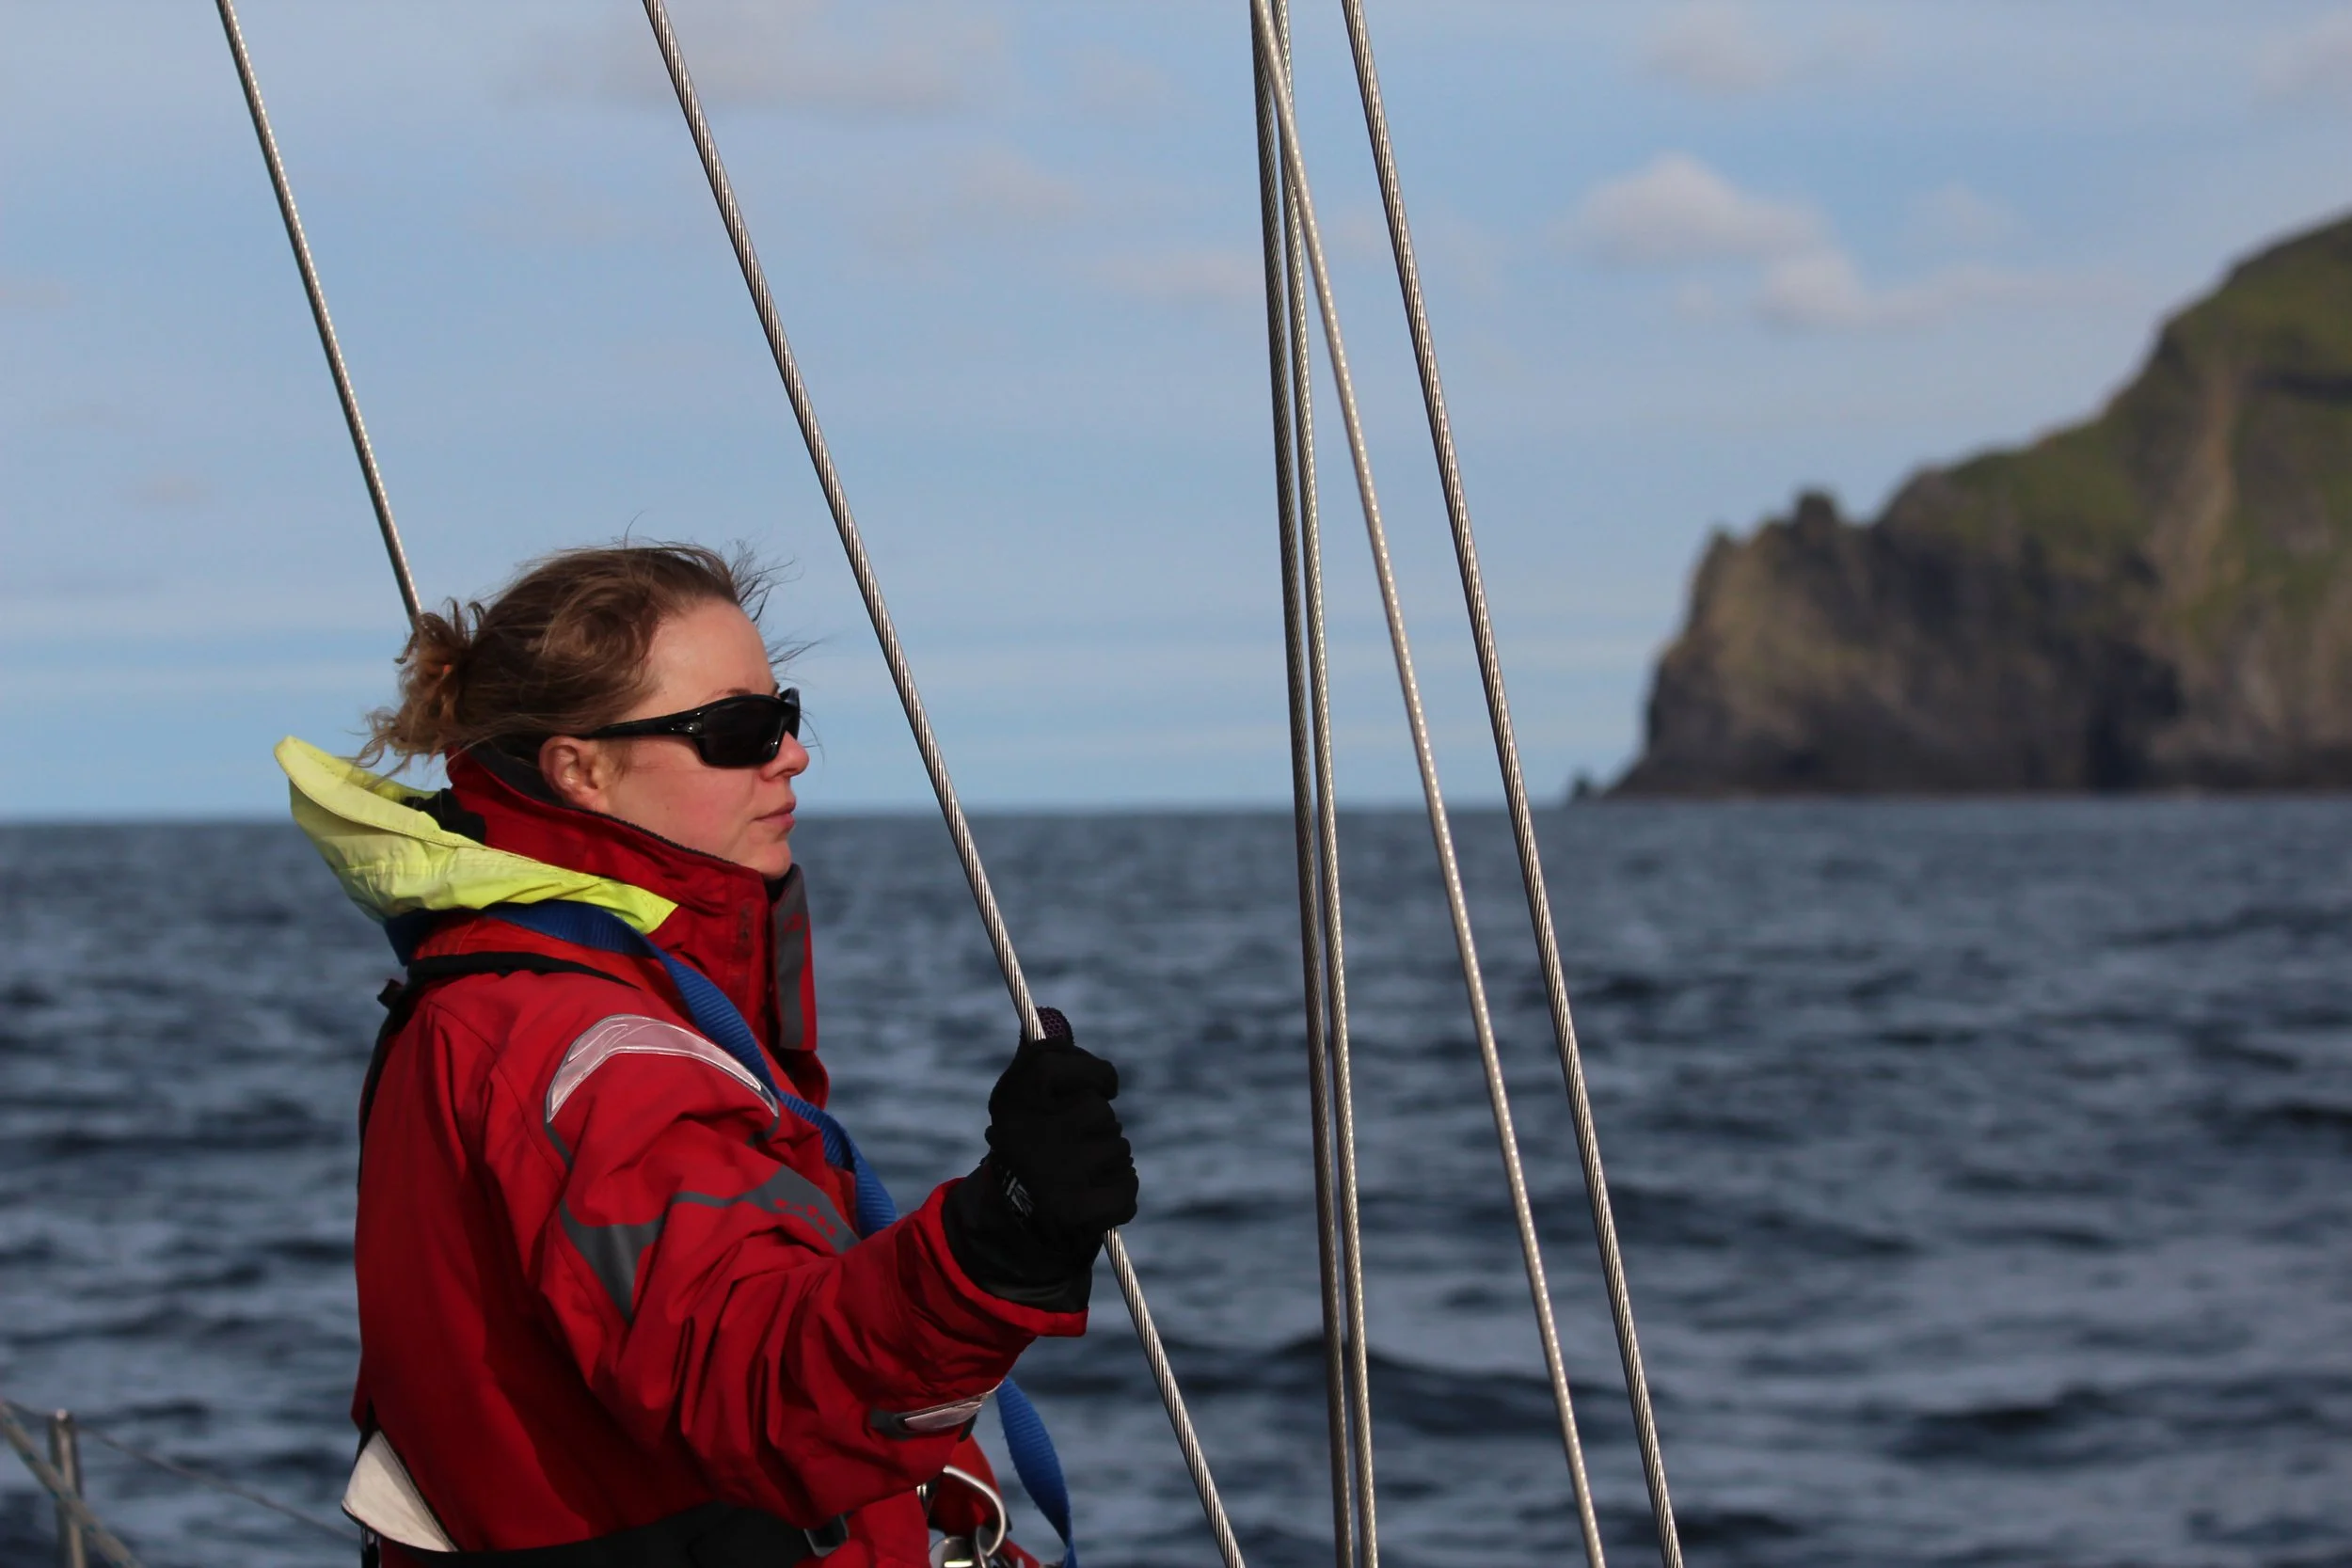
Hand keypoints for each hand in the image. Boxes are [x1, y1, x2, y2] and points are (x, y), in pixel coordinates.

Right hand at [941, 1009, 1137, 1309]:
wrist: (1014, 1219)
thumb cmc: (1029, 1143)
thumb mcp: (1023, 1098)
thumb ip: (1041, 1056)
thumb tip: (1052, 1015)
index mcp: (1011, 1102)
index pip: (1061, 1062)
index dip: (1094, 1072)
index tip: (1104, 1086)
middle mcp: (1026, 1137)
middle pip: (1099, 1112)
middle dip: (1100, 1125)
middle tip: (1077, 1141)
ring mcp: (1051, 1176)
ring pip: (1118, 1149)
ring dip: (1111, 1159)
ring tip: (1081, 1171)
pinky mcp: (1076, 1212)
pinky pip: (1128, 1189)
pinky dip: (1122, 1192)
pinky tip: (1096, 1196)